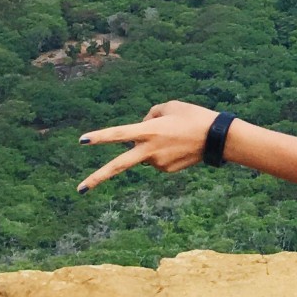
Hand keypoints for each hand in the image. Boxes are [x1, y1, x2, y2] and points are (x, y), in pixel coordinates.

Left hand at [77, 101, 218, 190]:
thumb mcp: (171, 106)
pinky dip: (165, 153)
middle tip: (79, 189)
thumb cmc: (193, 117)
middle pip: (119, 165)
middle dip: (98, 177)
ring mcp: (158, 163)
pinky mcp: (167, 170)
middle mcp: (150, 150)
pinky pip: (158, 160)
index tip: (82, 141)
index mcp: (149, 131)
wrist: (217, 137)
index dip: (100, 137)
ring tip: (177, 136)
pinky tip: (180, 147)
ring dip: (153, 147)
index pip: (119, 134)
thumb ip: (150, 115)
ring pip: (145, 155)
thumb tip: (140, 128)